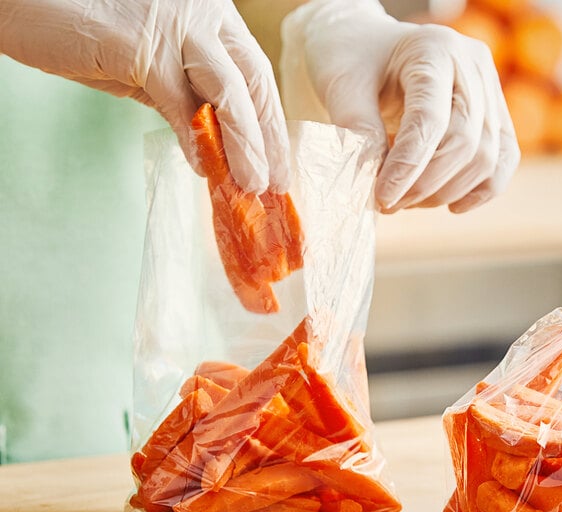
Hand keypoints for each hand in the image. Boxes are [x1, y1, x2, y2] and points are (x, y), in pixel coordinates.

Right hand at [0, 0, 288, 192]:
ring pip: (229, 93)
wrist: (26, 0)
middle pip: (254, 82)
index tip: (277, 162)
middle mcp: (202, 12)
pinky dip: (194, 141)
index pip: (253, 74)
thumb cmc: (82, 26)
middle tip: (275, 183)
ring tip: (251, 185)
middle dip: (269, 138)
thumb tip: (208, 145)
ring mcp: (175, 24)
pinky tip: (205, 170)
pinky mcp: (143, 46)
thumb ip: (183, 96)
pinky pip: (181, 105)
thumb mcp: (150, 63)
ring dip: (245, 146)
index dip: (269, 122)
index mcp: (208, 14)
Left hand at [281, 0, 519, 212]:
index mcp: (432, 50)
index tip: (382, 197)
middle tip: (388, 203)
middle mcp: (471, 65)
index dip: (407, 167)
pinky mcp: (495, 113)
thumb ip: (358, 128)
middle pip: (465, 143)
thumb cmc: (353, 63)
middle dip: (425, 185)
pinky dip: (481, 189)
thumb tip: (374, 176)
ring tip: (407, 199)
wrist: (372, 49)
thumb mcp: (342, 87)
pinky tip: (451, 205)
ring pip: (486, 158)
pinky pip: (504, 159)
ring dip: (445, 192)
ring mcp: (489, 88)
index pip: (430, 119)